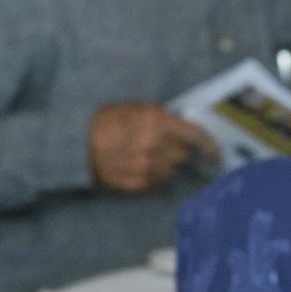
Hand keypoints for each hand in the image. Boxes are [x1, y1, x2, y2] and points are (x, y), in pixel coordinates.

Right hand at [89, 104, 214, 192]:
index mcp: (156, 121)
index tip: (215, 152)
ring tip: (145, 158)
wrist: (75, 145)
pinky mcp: (136, 183)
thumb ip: (160, 117)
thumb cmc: (103, 122)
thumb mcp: (133, 108)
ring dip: (163, 165)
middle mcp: (154, 145)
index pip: (195, 136)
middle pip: (183, 155)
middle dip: (177, 151)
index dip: (209, 145)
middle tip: (163, 147)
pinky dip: (152, 177)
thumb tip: (184, 128)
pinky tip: (138, 168)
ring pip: (170, 170)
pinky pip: (156, 183)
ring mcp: (145, 166)